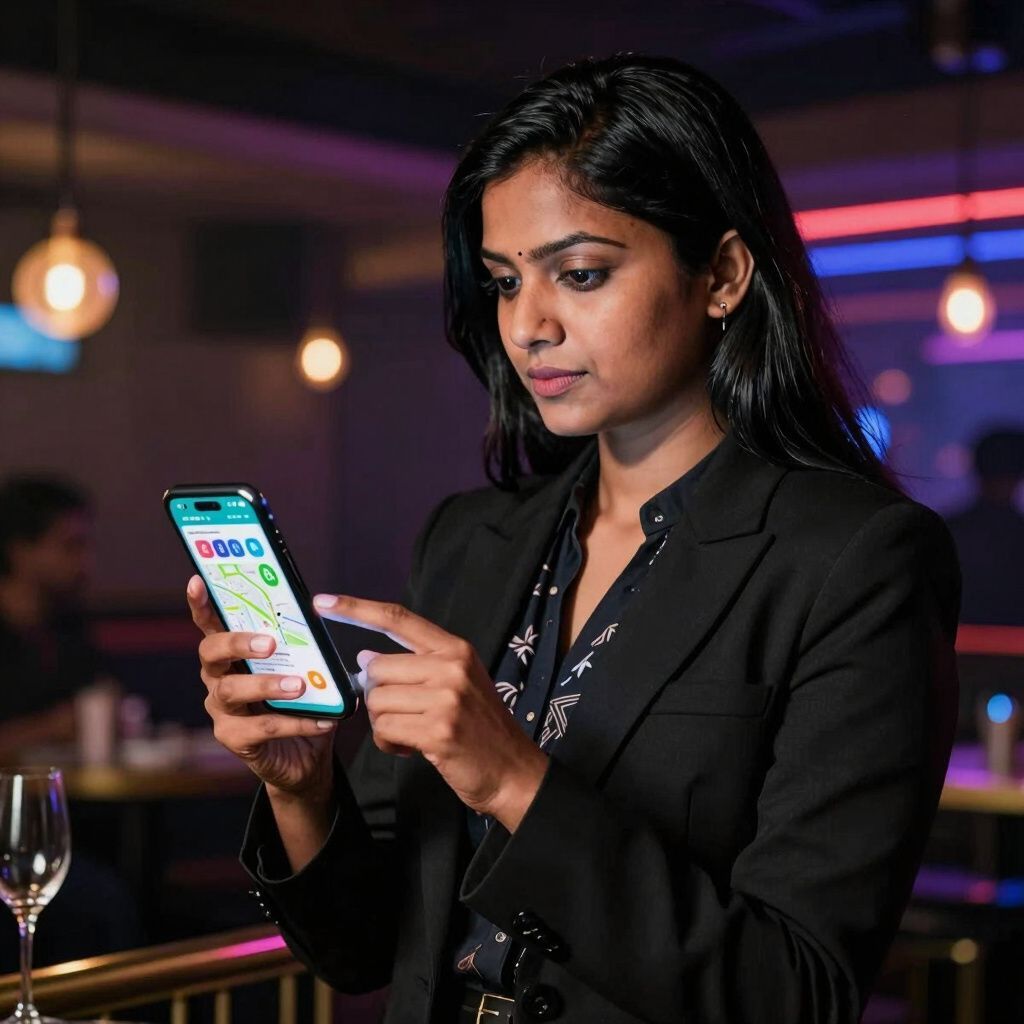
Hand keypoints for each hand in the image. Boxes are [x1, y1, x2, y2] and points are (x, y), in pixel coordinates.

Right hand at [186, 575, 336, 801]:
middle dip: (237, 643)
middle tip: (269, 643)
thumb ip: (305, 646)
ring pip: (233, 690)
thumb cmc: (302, 703)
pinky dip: (295, 723)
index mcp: (232, 655)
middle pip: (212, 653)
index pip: (211, 625)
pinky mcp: (234, 739)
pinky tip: (322, 720)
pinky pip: (262, 727)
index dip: (201, 605)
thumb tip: (320, 615)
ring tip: (300, 686)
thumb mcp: (306, 669)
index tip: (198, 582)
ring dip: (268, 685)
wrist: (305, 756)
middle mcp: (218, 678)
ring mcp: (222, 710)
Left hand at [313, 593, 547, 830]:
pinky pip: (384, 730)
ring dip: (383, 724)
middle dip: (378, 698)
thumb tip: (365, 658)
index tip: (323, 602)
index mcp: (455, 648)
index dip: (357, 609)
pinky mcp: (438, 730)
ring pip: (377, 701)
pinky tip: (412, 749)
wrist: (512, 770)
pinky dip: (389, 744)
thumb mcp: (456, 683)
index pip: (398, 619)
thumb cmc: (479, 728)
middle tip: (404, 716)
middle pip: (377, 669)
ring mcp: (446, 698)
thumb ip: (415, 666)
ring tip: (412, 734)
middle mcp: (451, 666)